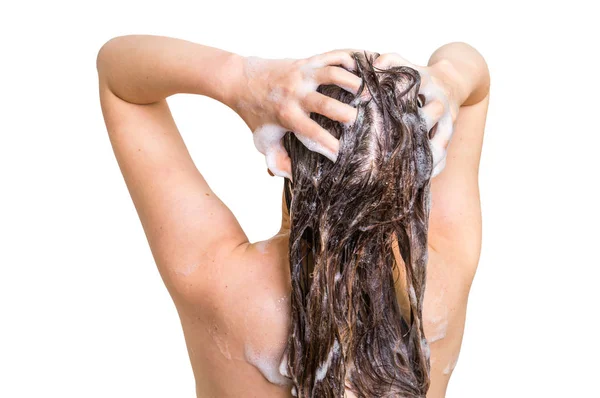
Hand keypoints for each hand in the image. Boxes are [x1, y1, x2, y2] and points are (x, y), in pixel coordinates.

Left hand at [232, 51, 361, 178]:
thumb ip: (279, 161)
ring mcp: (302, 75)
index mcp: (287, 116)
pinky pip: (331, 55)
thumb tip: (296, 178)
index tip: (342, 155)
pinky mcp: (306, 61)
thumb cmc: (256, 115)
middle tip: (357, 122)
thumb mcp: (264, 141)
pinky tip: (356, 71)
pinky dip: (347, 60)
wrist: (240, 81)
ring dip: (352, 83)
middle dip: (347, 115)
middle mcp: (295, 94)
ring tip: (363, 94)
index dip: (331, 147)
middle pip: (327, 104)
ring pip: (333, 74)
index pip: (314, 135)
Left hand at [374, 53, 461, 176]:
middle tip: (388, 144)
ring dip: (424, 154)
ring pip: (440, 140)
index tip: (378, 107)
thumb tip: (372, 63)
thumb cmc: (420, 76)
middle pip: (430, 115)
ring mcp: (448, 121)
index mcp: (427, 82)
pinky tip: (418, 178)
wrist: (454, 81)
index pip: (414, 87)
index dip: (397, 96)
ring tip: (406, 171)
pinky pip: (445, 155)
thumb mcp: (408, 63)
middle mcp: (440, 101)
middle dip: (412, 128)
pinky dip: (433, 167)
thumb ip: (391, 61)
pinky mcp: (449, 136)